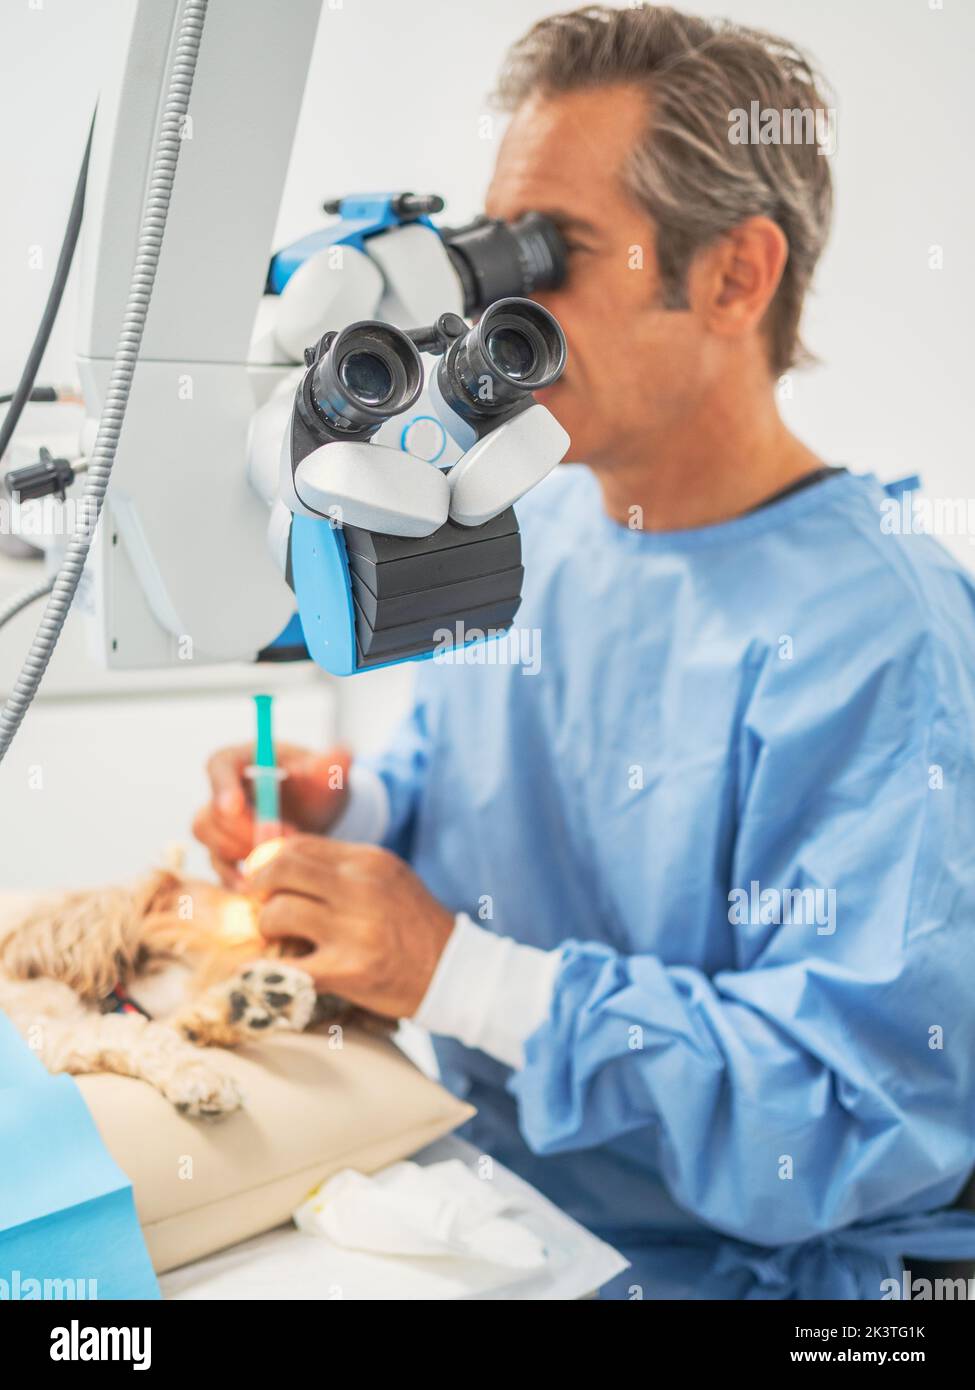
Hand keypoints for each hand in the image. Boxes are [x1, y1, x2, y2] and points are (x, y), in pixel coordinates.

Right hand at [192, 742, 351, 886]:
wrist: (318, 818)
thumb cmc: (318, 787)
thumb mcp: (328, 775)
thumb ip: (333, 763)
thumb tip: (340, 754)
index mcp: (242, 760)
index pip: (219, 764)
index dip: (221, 786)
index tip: (235, 806)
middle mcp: (223, 793)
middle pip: (212, 812)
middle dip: (245, 830)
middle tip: (282, 841)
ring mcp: (220, 826)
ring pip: (210, 840)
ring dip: (242, 853)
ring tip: (280, 861)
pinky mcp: (224, 853)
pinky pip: (217, 868)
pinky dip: (237, 878)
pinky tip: (261, 887)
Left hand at [246, 836, 454, 1017]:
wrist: (453, 971)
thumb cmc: (412, 923)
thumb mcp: (386, 878)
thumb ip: (341, 867)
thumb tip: (280, 860)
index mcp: (368, 861)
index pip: (298, 846)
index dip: (269, 861)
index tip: (264, 879)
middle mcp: (360, 888)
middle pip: (281, 869)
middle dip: (258, 886)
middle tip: (260, 904)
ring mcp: (354, 930)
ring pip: (279, 913)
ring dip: (267, 927)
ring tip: (278, 937)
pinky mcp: (348, 970)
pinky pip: (288, 965)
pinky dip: (271, 968)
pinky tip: (274, 969)